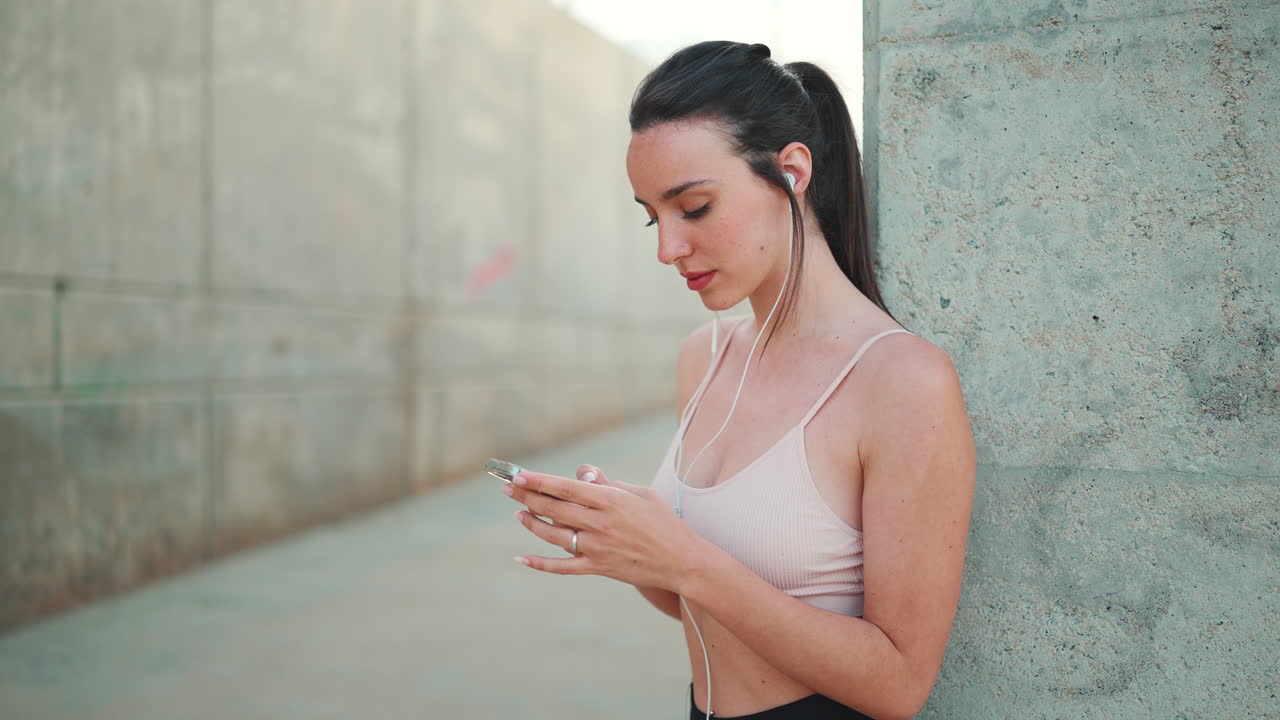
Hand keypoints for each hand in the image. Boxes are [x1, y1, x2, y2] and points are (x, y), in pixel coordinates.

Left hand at [502, 464, 700, 590]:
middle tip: (508, 488)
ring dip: (532, 523)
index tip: (520, 475)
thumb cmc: (663, 522)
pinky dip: (540, 564)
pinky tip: (522, 558)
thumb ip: (608, 484)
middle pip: (554, 508)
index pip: (567, 488)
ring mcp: (597, 548)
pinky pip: (562, 567)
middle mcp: (600, 523)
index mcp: (611, 501)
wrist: (681, 560)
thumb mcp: (640, 494)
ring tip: (519, 513)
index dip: (540, 481)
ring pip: (554, 535)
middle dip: (527, 496)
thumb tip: (581, 475)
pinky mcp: (598, 568)